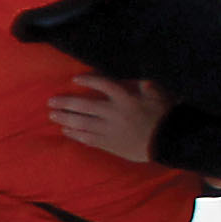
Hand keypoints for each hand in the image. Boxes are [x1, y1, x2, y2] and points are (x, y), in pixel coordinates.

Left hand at [47, 72, 172, 161]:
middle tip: (51, 102)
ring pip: (83, 123)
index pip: (103, 85)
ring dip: (66, 118)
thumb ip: (144, 85)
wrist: (169, 143)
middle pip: (85, 106)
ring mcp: (110, 130)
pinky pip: (89, 138)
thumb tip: (136, 77)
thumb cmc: (165, 116)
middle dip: (66, 103)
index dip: (88, 81)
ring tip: (53, 115)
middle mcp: (114, 113)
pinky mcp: (110, 144)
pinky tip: (66, 131)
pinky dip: (76, 134)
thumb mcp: (158, 95)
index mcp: (126, 99)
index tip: (75, 80)